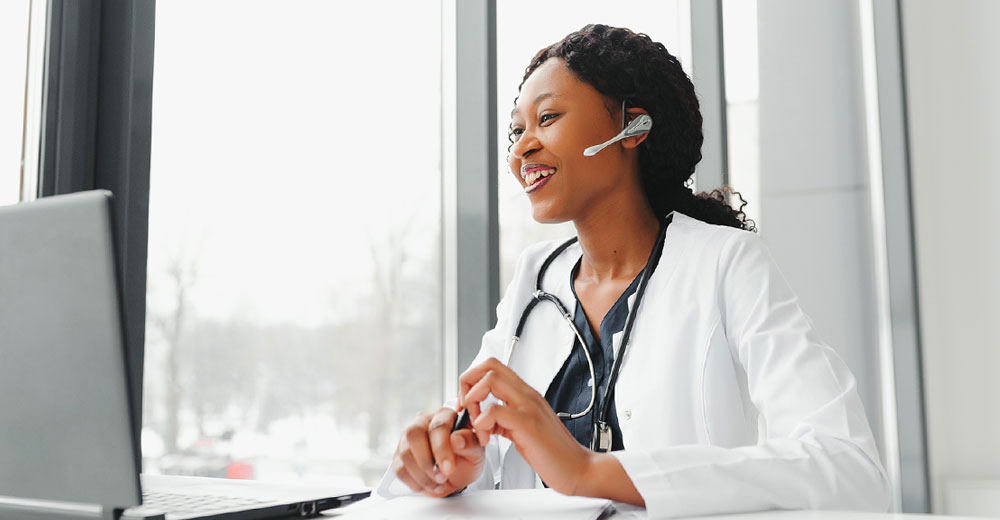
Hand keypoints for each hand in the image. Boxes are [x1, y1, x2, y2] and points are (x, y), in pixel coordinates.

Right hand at [391, 407, 484, 496]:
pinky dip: (414, 482)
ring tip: (439, 484)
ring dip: (422, 475)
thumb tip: (456, 439)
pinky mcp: (399, 456)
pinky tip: (429, 486)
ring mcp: (407, 439)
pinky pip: (399, 469)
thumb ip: (470, 442)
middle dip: (427, 461)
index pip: (438, 426)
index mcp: (444, 415)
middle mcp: (422, 422)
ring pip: (405, 454)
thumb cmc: (467, 456)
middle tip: (442, 478)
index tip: (449, 468)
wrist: (458, 472)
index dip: (441, 448)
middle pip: (413, 434)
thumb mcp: (476, 451)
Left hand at [459, 357, 595, 494]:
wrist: (578, 468)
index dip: (473, 380)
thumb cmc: (553, 452)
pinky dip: (483, 421)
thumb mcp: (522, 429)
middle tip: (468, 409)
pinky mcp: (529, 424)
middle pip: (489, 366)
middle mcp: (527, 395)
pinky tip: (487, 437)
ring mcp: (529, 407)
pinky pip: (496, 409)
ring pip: (491, 380)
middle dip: (468, 384)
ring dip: (474, 401)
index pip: (493, 367)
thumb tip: (482, 417)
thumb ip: (503, 419)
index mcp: (525, 394)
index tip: (469, 403)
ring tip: (478, 425)